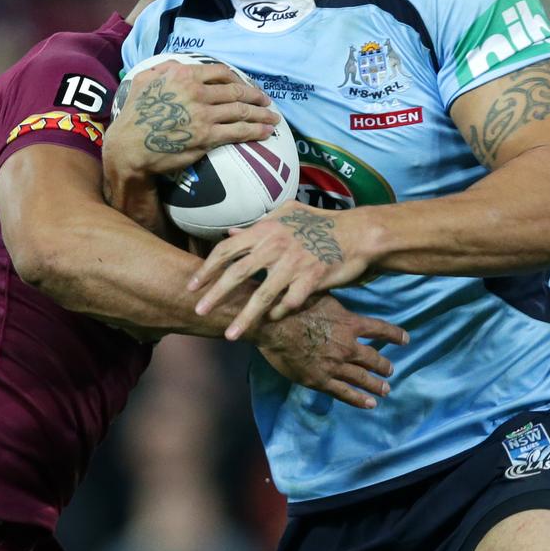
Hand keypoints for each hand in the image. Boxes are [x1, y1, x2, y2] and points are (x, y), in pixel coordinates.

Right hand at [105, 59, 280, 176]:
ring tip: (274, 118)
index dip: (238, 78)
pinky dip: (256, 131)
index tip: (246, 85)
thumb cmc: (134, 114)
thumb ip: (163, 68)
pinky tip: (266, 133)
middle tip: (267, 102)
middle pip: (236, 91)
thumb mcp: (144, 81)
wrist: (130, 146)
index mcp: (183, 74)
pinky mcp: (207, 136)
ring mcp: (204, 114)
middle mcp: (197, 91)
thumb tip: (178, 64)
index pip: (220, 72)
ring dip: (262, 115)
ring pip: (241, 111)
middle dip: (256, 97)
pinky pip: (238, 131)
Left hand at [188, 203, 377, 338]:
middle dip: (215, 294)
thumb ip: (258, 224)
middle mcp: (276, 245)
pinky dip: (279, 313)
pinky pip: (289, 302)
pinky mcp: (312, 278)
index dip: (207, 268)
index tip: (192, 285)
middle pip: (237, 273)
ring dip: (244, 317)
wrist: (357, 234)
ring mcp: (294, 263)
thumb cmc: (322, 224)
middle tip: (199, 311)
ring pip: (262, 295)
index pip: (227, 249)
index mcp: (266, 229)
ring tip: (230, 335)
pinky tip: (272, 321)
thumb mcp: (288, 215)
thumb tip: (230, 234)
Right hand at [255, 294, 408, 409]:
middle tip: (391, 370)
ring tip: (386, 389)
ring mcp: (335, 365)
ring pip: (362, 378)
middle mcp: (347, 346)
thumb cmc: (293, 306)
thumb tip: (345, 300)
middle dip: (384, 365)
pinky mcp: (320, 380)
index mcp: (349, 323)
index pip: (379, 330)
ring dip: (376, 384)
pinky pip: (344, 393)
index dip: (394, 335)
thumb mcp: (322, 295)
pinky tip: (370, 403)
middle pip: (373, 358)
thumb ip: (337, 303)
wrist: (272, 325)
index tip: (406, 340)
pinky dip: (359, 399)